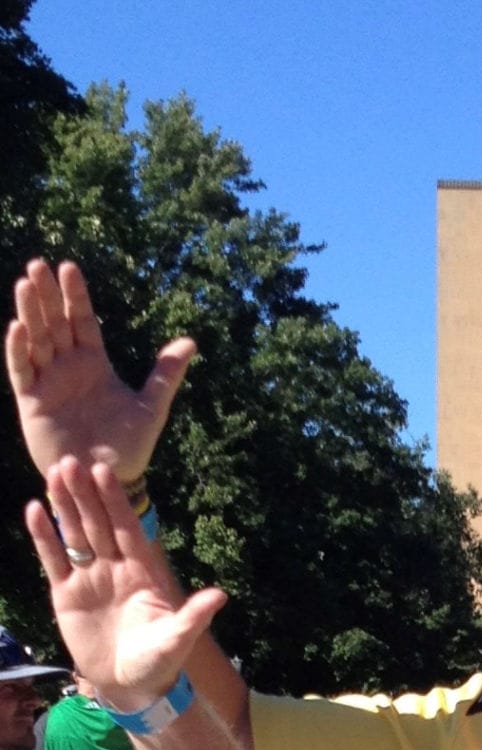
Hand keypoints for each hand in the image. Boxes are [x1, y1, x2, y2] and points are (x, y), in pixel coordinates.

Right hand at [7, 260, 193, 481]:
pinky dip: (19, 350)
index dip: (76, 295)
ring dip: (29, 312)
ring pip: (36, 340)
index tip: (68, 266)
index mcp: (95, 363)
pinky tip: (18, 327)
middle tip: (38, 265)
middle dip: (47, 295)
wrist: (107, 481)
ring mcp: (48, 382)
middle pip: (56, 323)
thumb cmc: (129, 448)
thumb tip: (191, 342)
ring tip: (24, 283)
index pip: (83, 321)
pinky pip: (22, 371)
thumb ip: (165, 374)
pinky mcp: (32, 402)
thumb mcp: (151, 408)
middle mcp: (68, 367)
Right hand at [26, 459, 224, 710]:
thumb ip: (194, 615)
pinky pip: (53, 560)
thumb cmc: (159, 662)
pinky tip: (34, 510)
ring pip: (74, 534)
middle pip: (97, 524)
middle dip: (85, 493)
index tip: (104, 471)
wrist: (131, 686)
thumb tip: (221, 595)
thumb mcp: (177, 640)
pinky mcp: (66, 594)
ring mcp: (89, 578)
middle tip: (71, 461)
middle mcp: (114, 568)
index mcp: (141, 572)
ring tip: (52, 474)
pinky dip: (44, 537)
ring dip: (63, 505)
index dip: (115, 501)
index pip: (126, 528)